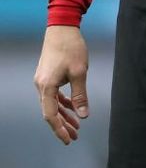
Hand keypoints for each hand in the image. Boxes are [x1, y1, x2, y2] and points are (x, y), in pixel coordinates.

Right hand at [33, 25, 89, 144]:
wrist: (62, 28)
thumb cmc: (71, 48)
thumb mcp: (79, 73)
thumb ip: (80, 95)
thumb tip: (83, 115)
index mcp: (46, 87)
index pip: (50, 115)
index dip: (59, 129)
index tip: (69, 139)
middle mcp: (41, 86)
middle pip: (50, 112)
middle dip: (62, 126)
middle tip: (75, 137)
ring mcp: (43, 81)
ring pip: (52, 104)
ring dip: (63, 115)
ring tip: (76, 126)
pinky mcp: (47, 76)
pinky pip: (54, 95)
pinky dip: (63, 103)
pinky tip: (73, 108)